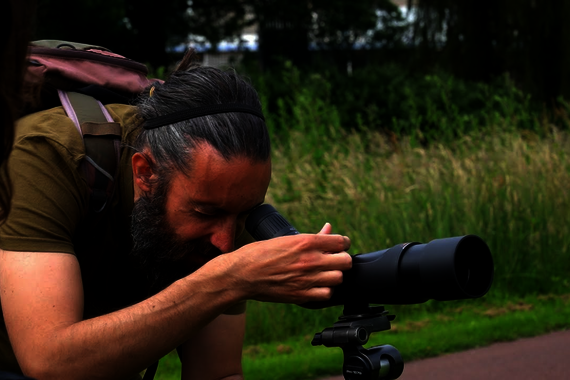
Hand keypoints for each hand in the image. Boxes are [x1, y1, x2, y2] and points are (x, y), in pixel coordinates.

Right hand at [204, 232, 351, 304]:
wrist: (241, 275)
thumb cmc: (259, 253)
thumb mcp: (286, 239)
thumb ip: (312, 237)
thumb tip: (328, 228)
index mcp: (305, 242)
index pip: (341, 241)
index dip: (342, 243)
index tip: (338, 246)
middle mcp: (309, 260)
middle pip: (345, 261)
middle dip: (341, 259)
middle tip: (332, 260)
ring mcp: (306, 279)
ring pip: (338, 278)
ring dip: (333, 275)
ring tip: (324, 273)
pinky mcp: (301, 295)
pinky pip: (326, 294)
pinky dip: (324, 290)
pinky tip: (316, 285)